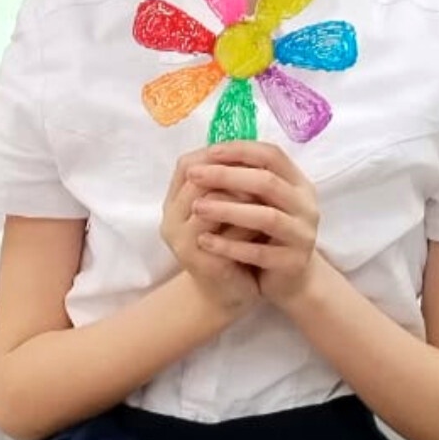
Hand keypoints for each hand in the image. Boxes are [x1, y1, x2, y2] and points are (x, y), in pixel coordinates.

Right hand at [161, 148, 261, 318]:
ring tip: (268, 194)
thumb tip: (248, 146)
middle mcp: (170, 220)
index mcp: (173, 203)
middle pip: (197, 178)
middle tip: (265, 170)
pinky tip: (265, 224)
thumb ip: (227, 184)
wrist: (226, 293)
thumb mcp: (225, 210)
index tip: (249, 154)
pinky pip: (224, 234)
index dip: (218, 154)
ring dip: (242, 196)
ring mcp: (182, 241)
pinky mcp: (199, 261)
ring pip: (210, 202)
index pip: (186, 164)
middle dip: (233, 172)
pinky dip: (246, 225)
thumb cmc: (229, 246)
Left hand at [184, 140, 321, 307]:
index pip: (271, 156)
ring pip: (266, 217)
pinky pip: (259, 253)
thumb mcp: (261, 202)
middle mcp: (306, 206)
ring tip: (197, 208)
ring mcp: (303, 235)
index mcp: (298, 184)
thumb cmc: (268, 234)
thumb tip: (207, 154)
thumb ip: (245, 179)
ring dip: (228, 209)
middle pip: (267, 182)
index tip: (209, 152)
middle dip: (227, 176)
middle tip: (194, 176)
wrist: (290, 280)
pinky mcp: (293, 262)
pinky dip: (230, 245)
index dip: (241, 150)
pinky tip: (204, 241)